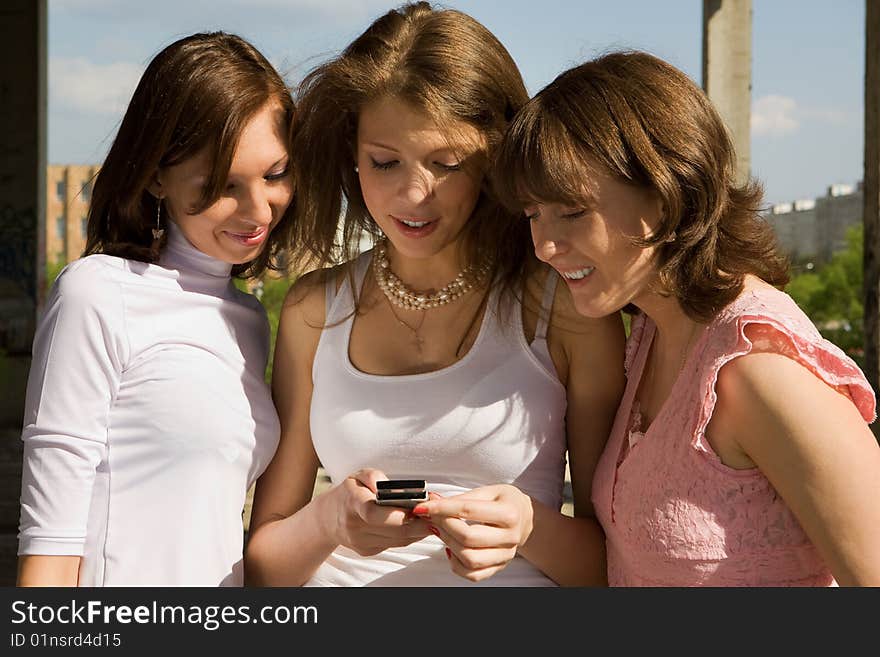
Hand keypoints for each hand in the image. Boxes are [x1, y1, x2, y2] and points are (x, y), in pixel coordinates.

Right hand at [326, 468, 430, 556]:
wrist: (327, 518)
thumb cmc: (349, 492)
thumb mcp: (358, 476)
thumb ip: (374, 477)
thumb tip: (389, 487)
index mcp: (352, 503)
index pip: (373, 513)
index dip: (398, 515)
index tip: (419, 510)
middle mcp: (355, 526)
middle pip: (393, 531)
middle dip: (419, 524)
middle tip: (437, 515)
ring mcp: (360, 542)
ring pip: (398, 540)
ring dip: (418, 531)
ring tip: (433, 519)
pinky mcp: (367, 551)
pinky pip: (394, 544)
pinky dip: (409, 536)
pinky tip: (418, 526)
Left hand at [413, 484, 533, 581]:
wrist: (524, 517)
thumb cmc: (503, 501)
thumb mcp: (487, 491)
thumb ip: (460, 498)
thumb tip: (431, 500)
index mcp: (509, 513)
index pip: (468, 511)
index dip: (441, 508)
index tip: (422, 507)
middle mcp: (510, 537)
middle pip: (468, 537)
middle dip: (443, 526)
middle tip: (431, 517)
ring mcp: (505, 555)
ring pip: (470, 559)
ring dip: (448, 544)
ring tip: (441, 531)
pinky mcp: (499, 567)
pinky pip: (473, 575)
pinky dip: (456, 564)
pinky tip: (451, 548)